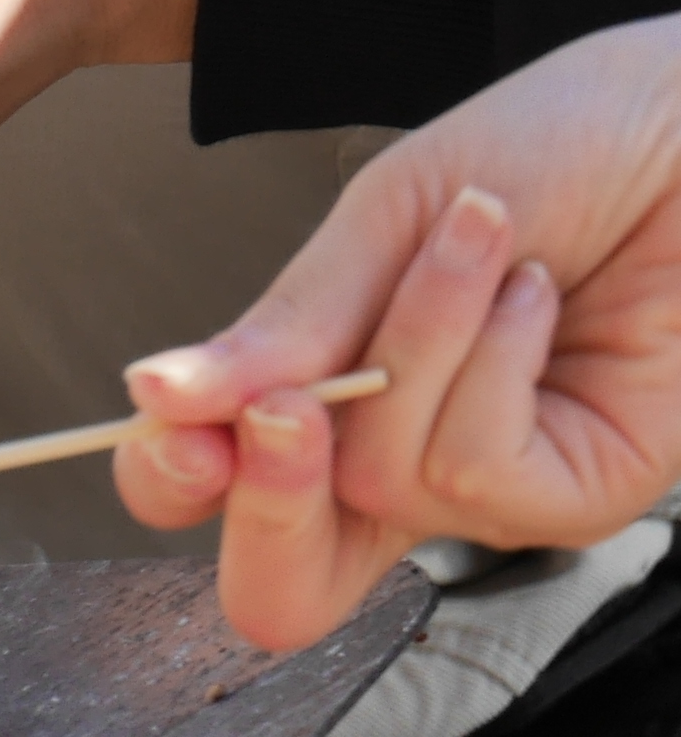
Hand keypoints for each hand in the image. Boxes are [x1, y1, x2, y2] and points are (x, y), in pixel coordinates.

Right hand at [119, 18, 680, 647]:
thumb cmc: (566, 148)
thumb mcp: (387, 216)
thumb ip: (281, 326)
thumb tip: (155, 395)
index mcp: (331, 402)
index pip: (211, 493)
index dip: (168, 482)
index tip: (169, 414)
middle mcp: (403, 468)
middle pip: (279, 588)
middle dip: (261, 506)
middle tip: (281, 409)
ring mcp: (494, 494)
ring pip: (374, 485)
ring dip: (412, 346)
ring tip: (480, 245)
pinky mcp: (580, 497)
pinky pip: (472, 472)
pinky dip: (485, 365)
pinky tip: (532, 294)